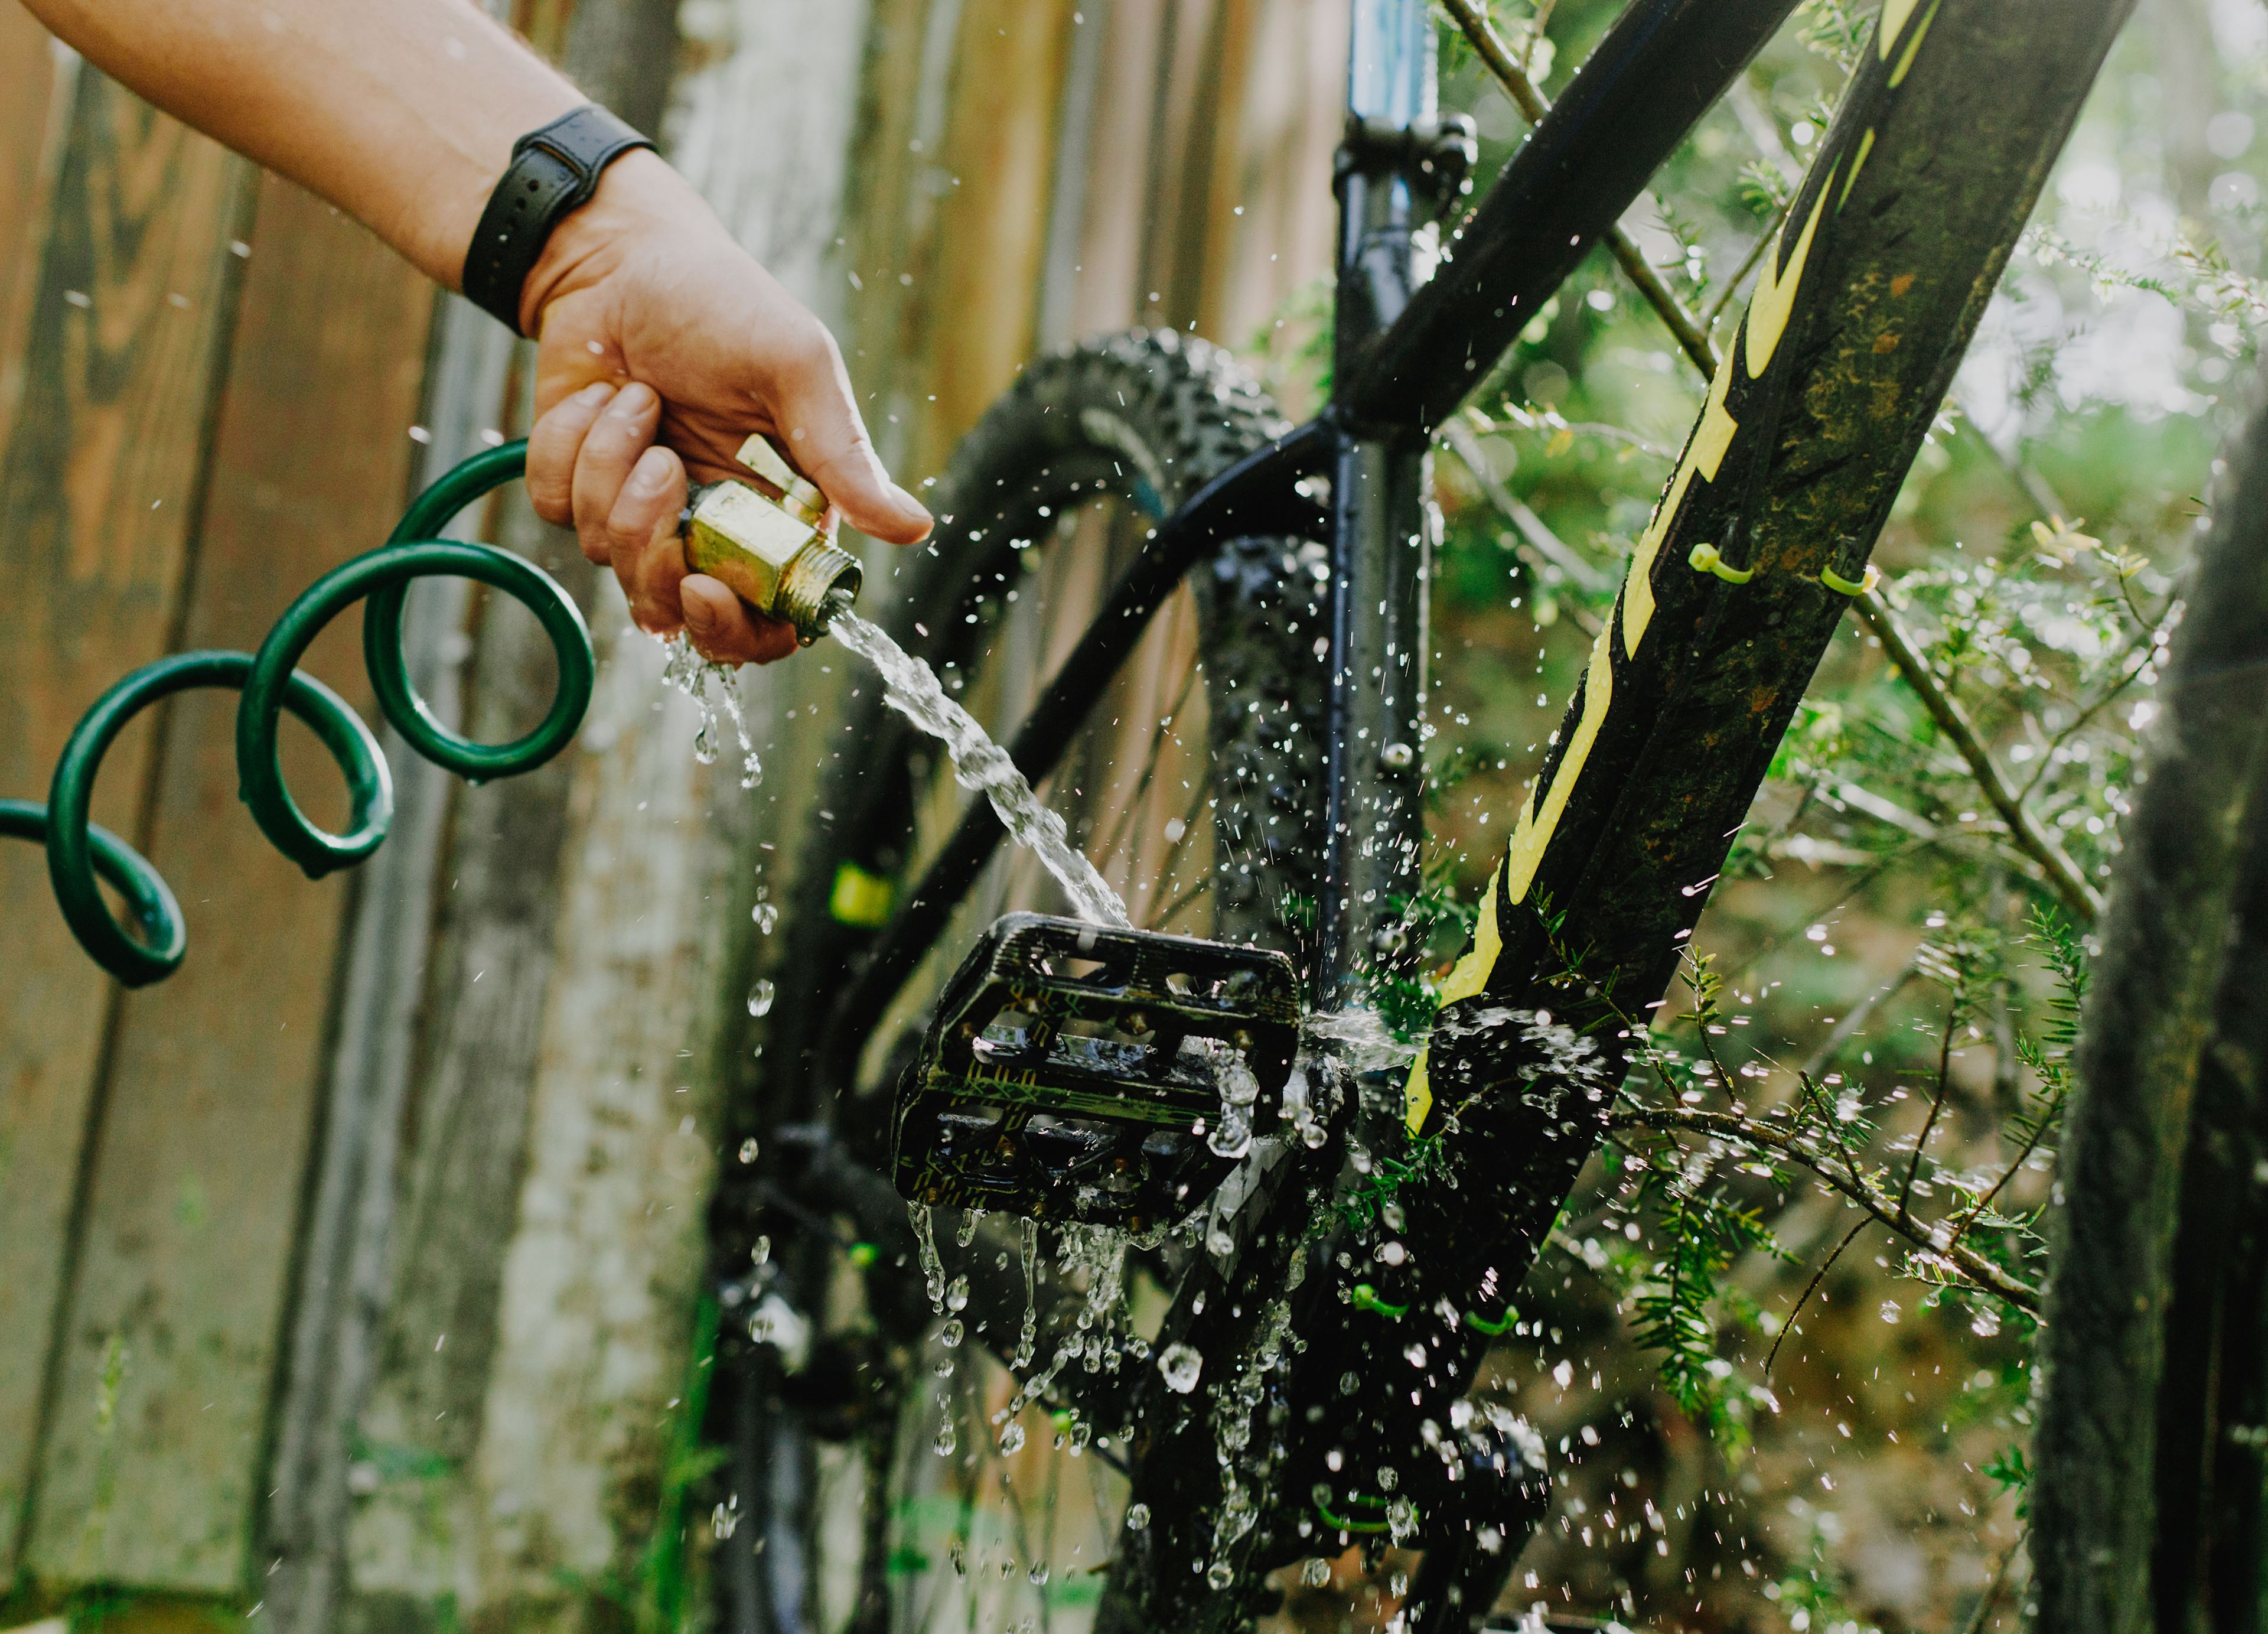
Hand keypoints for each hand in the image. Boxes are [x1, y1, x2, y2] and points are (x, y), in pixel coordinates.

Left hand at [520, 151, 930, 663]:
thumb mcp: (795, 367)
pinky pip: (558, 506)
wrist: (622, 257)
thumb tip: (912, 528)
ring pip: (608, 555)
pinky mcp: (577, 483)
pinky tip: (600, 396)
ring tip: (638, 399)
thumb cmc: (726, 303)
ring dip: (613, 468)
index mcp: (777, 517)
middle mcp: (709, 528)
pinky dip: (570, 446)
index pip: (767, 624)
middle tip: (663, 469)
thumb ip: (844, 453)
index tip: (705, 591)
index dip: (736, 632)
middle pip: (676, 610)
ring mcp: (639, 510)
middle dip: (655, 551)